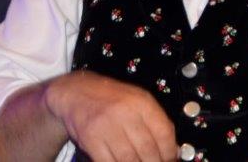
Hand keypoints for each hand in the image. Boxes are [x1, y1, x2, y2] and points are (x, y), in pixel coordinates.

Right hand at [44, 70, 176, 161]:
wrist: (75, 92)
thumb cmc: (111, 100)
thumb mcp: (136, 102)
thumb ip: (155, 123)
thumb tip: (173, 152)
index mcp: (141, 102)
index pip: (164, 133)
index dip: (170, 153)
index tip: (169, 161)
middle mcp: (125, 112)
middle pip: (148, 150)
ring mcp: (106, 125)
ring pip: (129, 160)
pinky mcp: (91, 138)